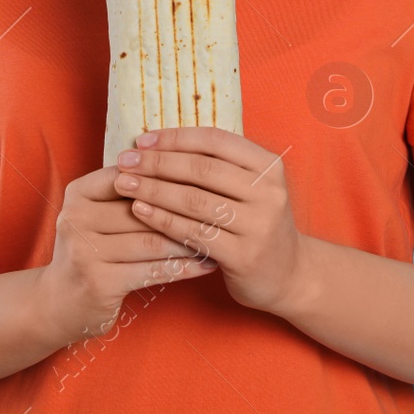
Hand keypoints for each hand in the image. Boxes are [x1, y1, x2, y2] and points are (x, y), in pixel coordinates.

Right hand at [36, 163, 218, 344]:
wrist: (58, 302)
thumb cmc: (92, 249)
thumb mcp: (97, 212)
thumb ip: (128, 191)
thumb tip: (185, 162)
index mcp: (78, 193)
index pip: (130, 173)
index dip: (169, 173)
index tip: (208, 175)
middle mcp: (76, 218)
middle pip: (143, 207)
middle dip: (186, 208)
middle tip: (224, 205)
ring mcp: (85, 252)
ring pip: (151, 240)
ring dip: (191, 238)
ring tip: (222, 234)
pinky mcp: (100, 283)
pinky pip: (152, 270)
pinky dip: (184, 267)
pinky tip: (207, 263)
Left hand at [114, 126, 309, 316]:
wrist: (289, 276)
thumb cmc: (256, 224)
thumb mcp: (250, 187)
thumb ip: (217, 166)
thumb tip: (157, 144)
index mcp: (268, 165)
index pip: (214, 140)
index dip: (175, 138)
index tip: (142, 139)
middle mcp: (268, 192)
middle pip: (201, 169)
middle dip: (157, 163)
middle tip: (124, 161)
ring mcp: (258, 225)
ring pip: (194, 200)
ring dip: (153, 190)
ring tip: (124, 184)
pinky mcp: (244, 256)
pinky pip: (193, 232)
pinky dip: (163, 220)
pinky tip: (140, 211)